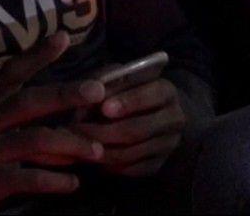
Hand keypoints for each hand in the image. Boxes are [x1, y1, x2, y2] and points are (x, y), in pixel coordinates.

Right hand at [0, 33, 105, 212]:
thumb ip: (22, 102)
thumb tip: (68, 88)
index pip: (14, 72)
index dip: (38, 54)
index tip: (64, 37)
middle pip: (29, 102)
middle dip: (64, 94)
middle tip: (98, 91)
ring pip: (34, 141)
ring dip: (70, 143)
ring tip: (98, 150)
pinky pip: (26, 179)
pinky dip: (53, 181)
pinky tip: (73, 183)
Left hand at [69, 78, 186, 177]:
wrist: (155, 112)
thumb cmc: (130, 90)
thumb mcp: (120, 78)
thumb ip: (106, 82)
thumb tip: (89, 96)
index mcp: (166, 91)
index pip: (150, 96)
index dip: (128, 102)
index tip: (104, 108)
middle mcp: (174, 119)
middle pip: (137, 130)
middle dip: (103, 131)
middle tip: (76, 130)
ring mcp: (167, 145)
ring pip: (131, 153)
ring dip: (100, 150)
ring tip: (76, 144)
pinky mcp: (157, 165)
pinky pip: (130, 170)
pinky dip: (108, 165)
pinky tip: (91, 156)